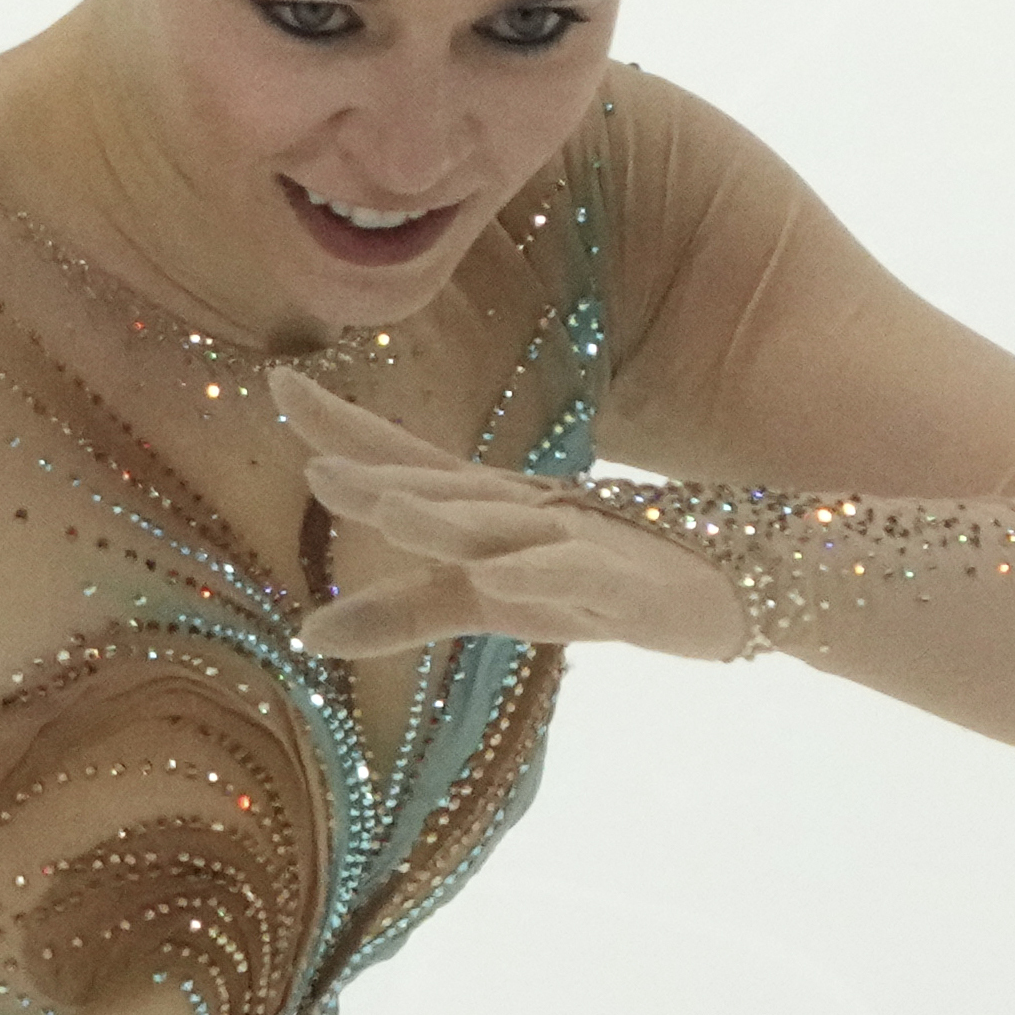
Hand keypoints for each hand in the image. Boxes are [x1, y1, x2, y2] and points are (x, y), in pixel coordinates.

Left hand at [280, 366, 751, 664]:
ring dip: (445, 515)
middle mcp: (526, 509)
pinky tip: (505, 573)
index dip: (345, 427)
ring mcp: (578, 542)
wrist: (737, 580)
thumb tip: (306, 632)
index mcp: (489, 501)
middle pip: (442, 485)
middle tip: (311, 453)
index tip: (277, 382)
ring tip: (384, 506)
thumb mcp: (489, 600)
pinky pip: (582, 576)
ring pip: (504, 525)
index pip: (407, 459)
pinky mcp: (628, 586)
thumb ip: (403, 612)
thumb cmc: (593, 578)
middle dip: (380, 469)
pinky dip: (546, 572)